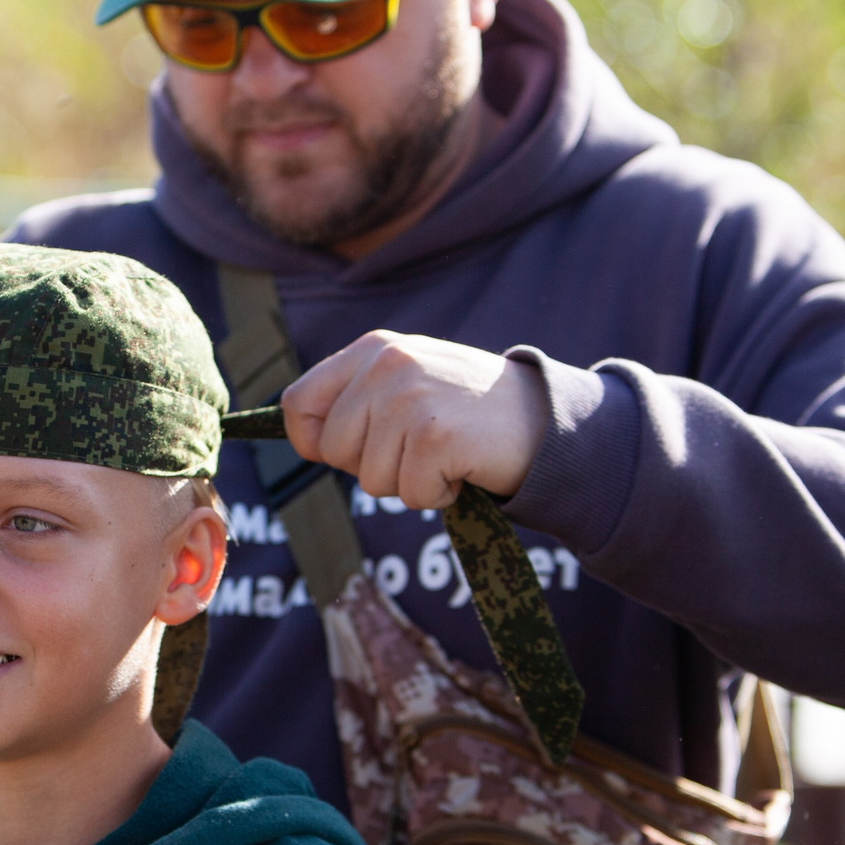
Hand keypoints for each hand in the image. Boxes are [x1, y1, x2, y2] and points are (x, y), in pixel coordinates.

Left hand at [279, 330, 546, 505]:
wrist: (547, 418)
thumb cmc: (469, 411)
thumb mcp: (407, 383)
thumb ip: (357, 399)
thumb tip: (302, 437)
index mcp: (371, 350)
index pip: (297, 404)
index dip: (313, 441)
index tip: (351, 452)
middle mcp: (386, 366)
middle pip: (334, 450)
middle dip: (372, 466)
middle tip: (419, 449)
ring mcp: (410, 399)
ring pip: (371, 480)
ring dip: (410, 482)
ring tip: (446, 452)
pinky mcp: (435, 435)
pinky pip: (411, 495)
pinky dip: (439, 494)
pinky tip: (463, 466)